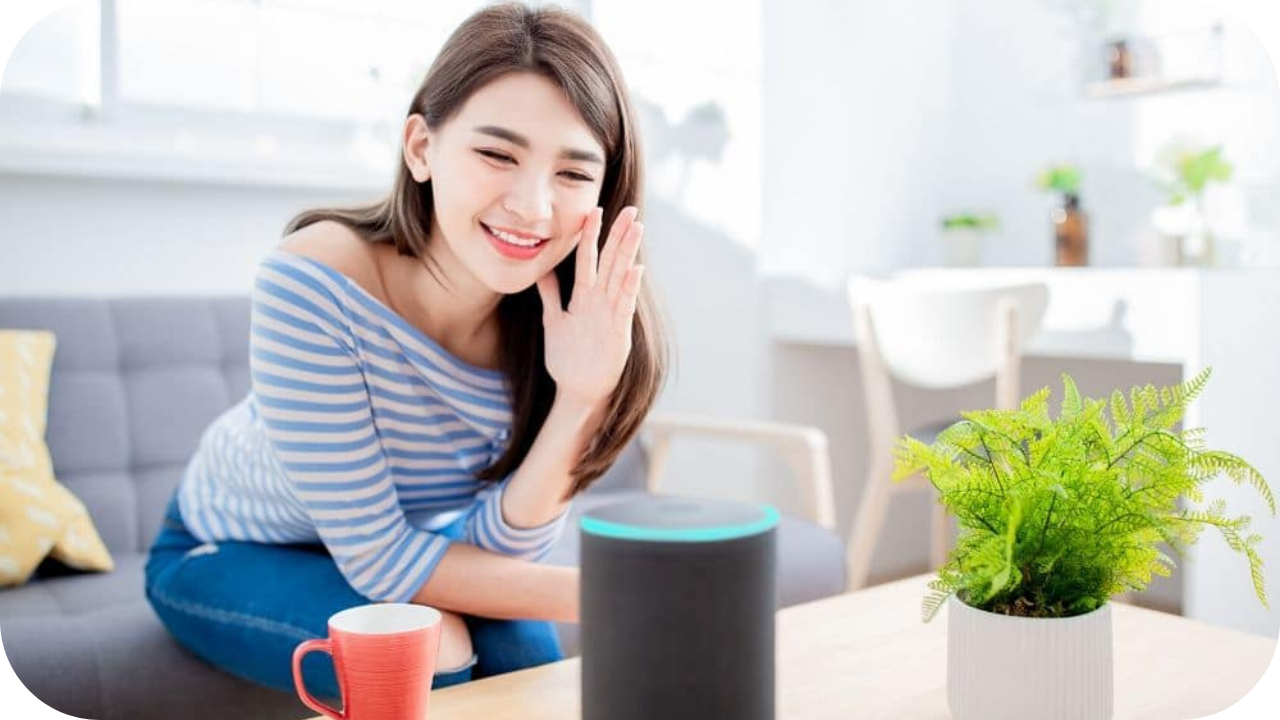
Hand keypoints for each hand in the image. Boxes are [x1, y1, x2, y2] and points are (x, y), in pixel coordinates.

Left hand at [535, 205, 644, 407]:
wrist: (578, 389)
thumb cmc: (567, 357)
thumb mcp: (554, 321)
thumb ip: (550, 295)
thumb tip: (541, 271)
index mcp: (585, 297)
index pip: (590, 259)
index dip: (591, 235)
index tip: (594, 209)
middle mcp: (600, 301)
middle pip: (611, 261)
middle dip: (619, 235)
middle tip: (631, 210)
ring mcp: (610, 314)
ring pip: (620, 276)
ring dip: (628, 252)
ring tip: (637, 227)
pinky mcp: (617, 331)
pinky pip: (624, 305)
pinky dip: (629, 287)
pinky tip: (636, 268)